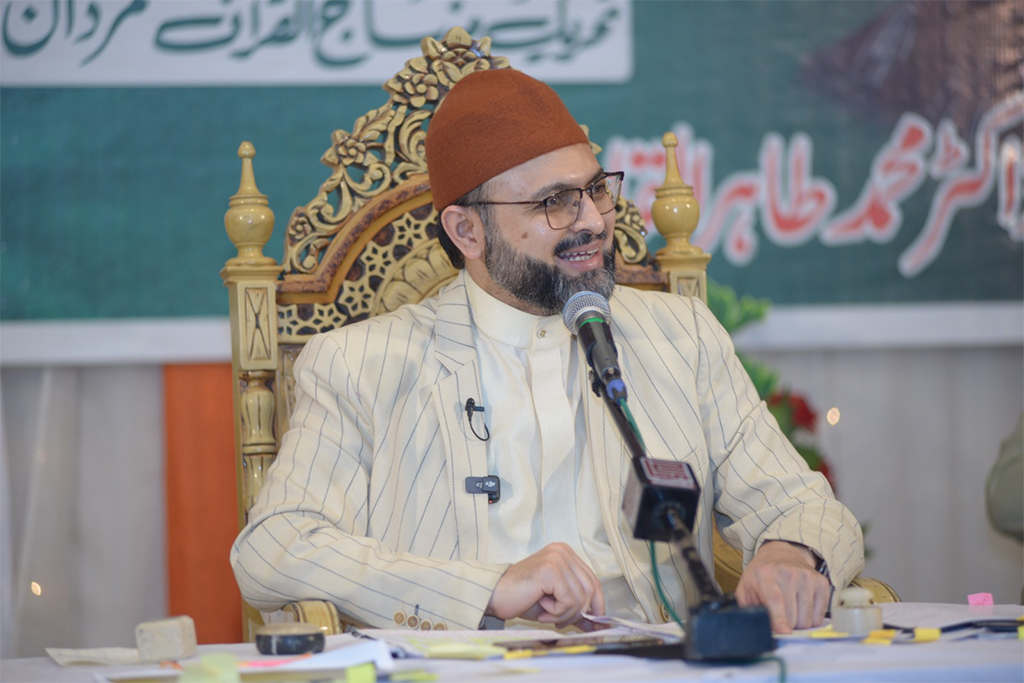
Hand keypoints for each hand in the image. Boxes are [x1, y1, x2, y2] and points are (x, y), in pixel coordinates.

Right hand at [486, 542, 604, 628]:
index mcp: (566, 554)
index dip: (597, 605)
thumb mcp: (555, 604)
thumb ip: (577, 610)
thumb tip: (599, 624)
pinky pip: (569, 601)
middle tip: (561, 622)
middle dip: (580, 613)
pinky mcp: (550, 570)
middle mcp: (563, 552)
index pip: (594, 582)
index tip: (594, 624)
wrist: (494, 596)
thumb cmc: (521, 598)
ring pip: (581, 598)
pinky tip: (542, 610)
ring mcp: (557, 558)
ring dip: (564, 615)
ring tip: (546, 614)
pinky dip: (557, 613)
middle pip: (591, 589)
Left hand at [734, 541, 830, 633]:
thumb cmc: (762, 576)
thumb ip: (748, 608)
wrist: (781, 554)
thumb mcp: (746, 588)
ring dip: (799, 623)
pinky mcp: (821, 583)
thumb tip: (756, 629)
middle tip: (780, 616)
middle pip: (793, 616)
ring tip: (790, 611)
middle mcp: (789, 573)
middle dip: (786, 624)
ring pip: (808, 619)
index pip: (775, 600)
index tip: (784, 632)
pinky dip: (811, 618)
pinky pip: (820, 616)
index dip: (779, 619)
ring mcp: (807, 577)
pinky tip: (802, 607)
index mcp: (765, 574)